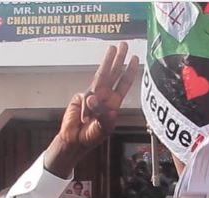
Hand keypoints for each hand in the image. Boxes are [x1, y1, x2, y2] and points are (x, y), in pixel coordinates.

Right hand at [46, 42, 139, 175]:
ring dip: (107, 61)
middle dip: (119, 59)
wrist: (74, 141)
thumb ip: (100, 113)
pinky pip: (85, 99)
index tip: (134, 58)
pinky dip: (85, 109)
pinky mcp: (79, 97)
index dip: (129, 71)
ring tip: (111, 48)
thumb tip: (93, 98)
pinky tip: (84, 118)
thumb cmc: (91, 136)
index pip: (123, 84)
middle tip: (124, 45)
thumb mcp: (102, 128)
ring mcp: (92, 95)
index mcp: (114, 103)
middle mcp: (104, 96)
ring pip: (100, 76)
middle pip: (113, 74)